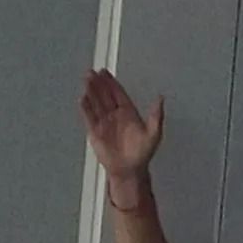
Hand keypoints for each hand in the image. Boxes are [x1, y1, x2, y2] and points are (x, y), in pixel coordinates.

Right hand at [80, 69, 163, 186]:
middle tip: (91, 72)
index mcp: (128, 113)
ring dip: (91, 91)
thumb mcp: (154, 134)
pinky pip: (89, 117)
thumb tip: (161, 99)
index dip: (111, 82)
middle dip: (98, 83)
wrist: (129, 170)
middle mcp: (115, 116)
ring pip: (96, 103)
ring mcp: (105, 123)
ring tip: (85, 80)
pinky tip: (82, 98)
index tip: (105, 72)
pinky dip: (85, 108)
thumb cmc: (141, 154)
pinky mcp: (96, 132)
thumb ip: (156, 116)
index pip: (118, 93)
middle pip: (105, 95)